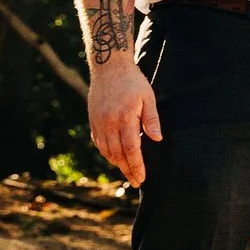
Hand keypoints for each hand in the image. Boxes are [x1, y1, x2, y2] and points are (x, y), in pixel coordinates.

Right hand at [87, 62, 160, 187]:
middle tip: (136, 181)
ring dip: (116, 163)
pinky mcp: (93, 121)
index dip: (136, 166)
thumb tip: (157, 139)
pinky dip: (107, 153)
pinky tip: (115, 157)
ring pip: (106, 150)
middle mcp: (108, 123)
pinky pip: (99, 142)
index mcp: (124, 118)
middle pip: (117, 154)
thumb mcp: (148, 97)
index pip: (131, 149)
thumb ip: (151, 119)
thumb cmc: (133, 82)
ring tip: (128, 171)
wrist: (108, 67)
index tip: (141, 178)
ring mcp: (98, 123)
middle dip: (127, 170)